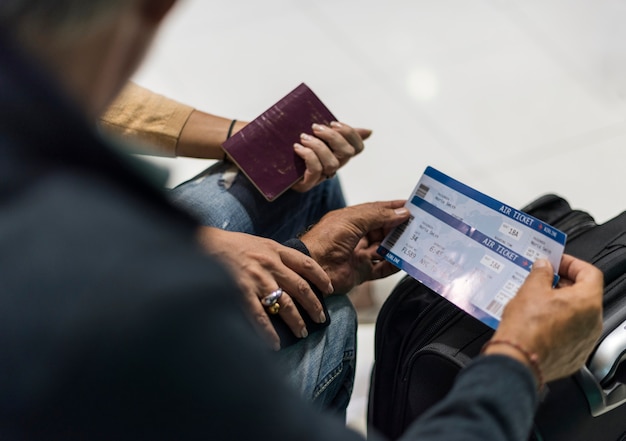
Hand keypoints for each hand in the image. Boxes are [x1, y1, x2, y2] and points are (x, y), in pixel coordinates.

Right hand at [197, 227, 332, 349]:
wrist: (202, 244)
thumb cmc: (229, 245)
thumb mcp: (257, 243)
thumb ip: (274, 256)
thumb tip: (290, 272)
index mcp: (275, 250)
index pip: (306, 263)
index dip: (321, 277)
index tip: (329, 289)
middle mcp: (269, 264)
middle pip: (300, 287)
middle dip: (314, 305)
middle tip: (321, 318)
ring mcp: (256, 278)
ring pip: (285, 304)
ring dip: (296, 321)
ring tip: (302, 333)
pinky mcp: (241, 291)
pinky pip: (260, 316)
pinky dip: (268, 333)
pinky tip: (274, 344)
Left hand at [292, 121, 370, 191]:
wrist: (274, 166)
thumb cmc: (297, 150)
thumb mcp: (317, 137)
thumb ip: (337, 131)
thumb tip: (369, 131)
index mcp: (339, 154)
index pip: (358, 147)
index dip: (350, 134)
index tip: (334, 123)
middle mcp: (333, 166)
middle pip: (347, 153)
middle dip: (333, 137)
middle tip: (316, 127)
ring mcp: (321, 177)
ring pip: (332, 164)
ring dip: (318, 146)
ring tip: (303, 137)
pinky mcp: (307, 184)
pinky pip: (316, 171)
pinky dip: (308, 156)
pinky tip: (297, 148)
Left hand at [300, 201, 410, 293]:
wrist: (313, 268)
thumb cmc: (327, 239)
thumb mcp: (354, 220)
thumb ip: (379, 215)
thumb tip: (402, 213)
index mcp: (352, 220)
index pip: (377, 211)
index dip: (394, 208)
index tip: (412, 206)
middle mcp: (356, 236)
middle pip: (383, 230)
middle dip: (400, 227)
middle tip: (420, 225)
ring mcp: (359, 254)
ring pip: (385, 249)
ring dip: (399, 245)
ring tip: (418, 241)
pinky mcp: (361, 272)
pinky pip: (382, 269)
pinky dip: (394, 265)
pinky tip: (406, 261)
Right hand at [484, 255, 602, 383]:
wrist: (519, 360)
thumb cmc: (526, 329)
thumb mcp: (530, 290)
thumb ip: (541, 273)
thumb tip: (544, 267)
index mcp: (587, 302)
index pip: (590, 273)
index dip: (571, 264)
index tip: (557, 262)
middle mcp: (593, 322)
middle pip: (585, 294)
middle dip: (564, 284)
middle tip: (544, 279)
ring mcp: (586, 341)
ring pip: (577, 315)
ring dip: (561, 305)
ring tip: (538, 300)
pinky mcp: (575, 356)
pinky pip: (571, 334)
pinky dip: (558, 325)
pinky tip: (539, 321)